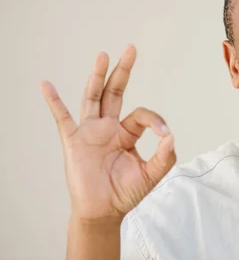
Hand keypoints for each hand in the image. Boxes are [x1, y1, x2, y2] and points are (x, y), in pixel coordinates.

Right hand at [41, 45, 175, 221]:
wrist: (103, 211)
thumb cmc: (126, 192)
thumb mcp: (152, 174)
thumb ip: (165, 156)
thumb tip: (171, 135)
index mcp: (127, 133)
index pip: (142, 114)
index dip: (156, 121)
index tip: (164, 134)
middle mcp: (108, 128)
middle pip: (115, 92)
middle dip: (123, 71)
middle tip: (131, 48)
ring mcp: (89, 132)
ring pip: (93, 97)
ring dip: (97, 76)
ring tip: (103, 55)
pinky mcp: (73, 141)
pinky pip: (62, 118)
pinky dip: (54, 102)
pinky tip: (46, 85)